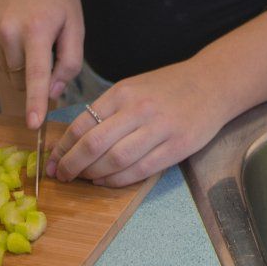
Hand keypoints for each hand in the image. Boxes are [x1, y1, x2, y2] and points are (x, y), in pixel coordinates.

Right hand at [0, 0, 82, 128]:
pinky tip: (19, 31)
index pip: (36, 76)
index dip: (36, 103)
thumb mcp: (76, 24)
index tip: (33, 125)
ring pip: (10, 73)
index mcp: (36, 29)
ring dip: (23, 64)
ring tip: (33, 33)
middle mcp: (8, 31)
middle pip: (23, 80)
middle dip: (37, 74)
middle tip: (48, 44)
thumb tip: (53, 92)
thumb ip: (69, 62)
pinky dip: (11, 55)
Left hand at [49, 58, 234, 188]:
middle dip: (72, 165)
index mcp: (123, 92)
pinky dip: (117, 181)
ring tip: (84, 179)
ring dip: (93, 175)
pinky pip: (139, 171)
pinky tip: (107, 182)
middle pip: (94, 144)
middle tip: (62, 176)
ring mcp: (159, 129)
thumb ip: (108, 109)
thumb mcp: (134, 87)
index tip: (53, 161)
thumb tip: (75, 138)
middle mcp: (138, 109)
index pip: (82, 123)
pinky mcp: (176, 147)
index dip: (62, 146)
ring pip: (114, 160)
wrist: (213, 83)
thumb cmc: (169, 87)